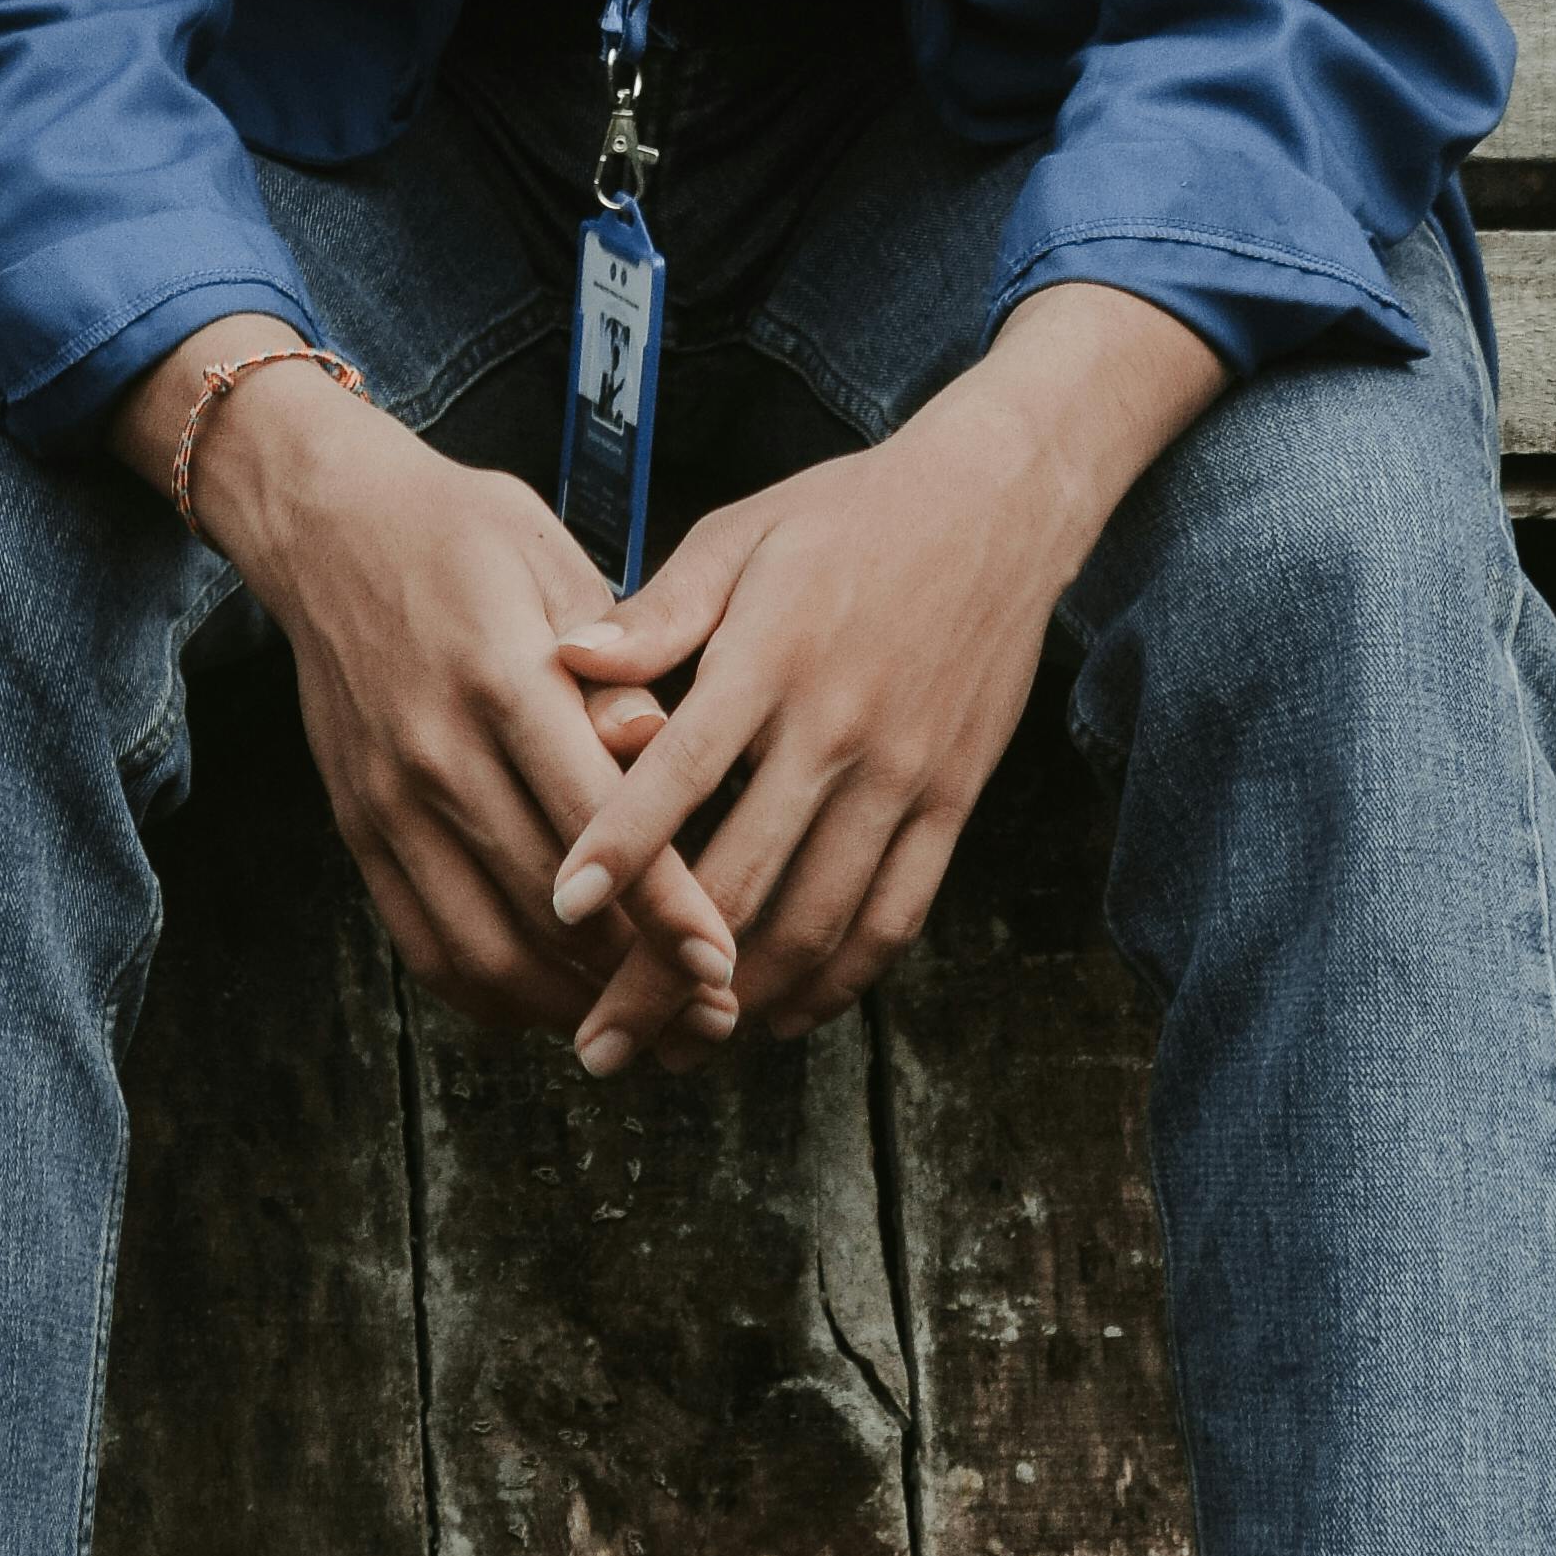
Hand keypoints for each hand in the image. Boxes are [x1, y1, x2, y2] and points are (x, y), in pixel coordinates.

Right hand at [133, 330, 741, 1054]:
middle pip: (546, 903)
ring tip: (644, 1018)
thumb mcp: (556, 563)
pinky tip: (553, 1000)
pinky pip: (426, 947)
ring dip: (571, 1002)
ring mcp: (387, 800)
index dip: (664, 905)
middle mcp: (436, 750)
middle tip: (712, 1016)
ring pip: (487, 947)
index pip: (595, 819)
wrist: (328, 526)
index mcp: (500, 676)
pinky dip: (494, 994)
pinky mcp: (358, 830)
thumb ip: (617, 663)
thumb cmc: (466, 536)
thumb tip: (664, 750)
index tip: (722, 964)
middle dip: (638, 975)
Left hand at [544, 284, 1223, 1068]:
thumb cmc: (844, 515)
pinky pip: (894, 917)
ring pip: (817, 922)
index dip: (619, 850)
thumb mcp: (740, 534)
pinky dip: (837, 982)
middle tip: (599, 1046)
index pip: (679, 774)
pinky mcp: (951, 801)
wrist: (994, 505)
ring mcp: (902, 774)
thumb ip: (656, 610)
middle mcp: (837, 728)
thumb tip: (563, 657)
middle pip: (740, 883)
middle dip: (661, 977)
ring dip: (744, 1002)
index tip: (560, 914)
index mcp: (771, 658)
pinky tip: (782, 1015)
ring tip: (678, 1051)